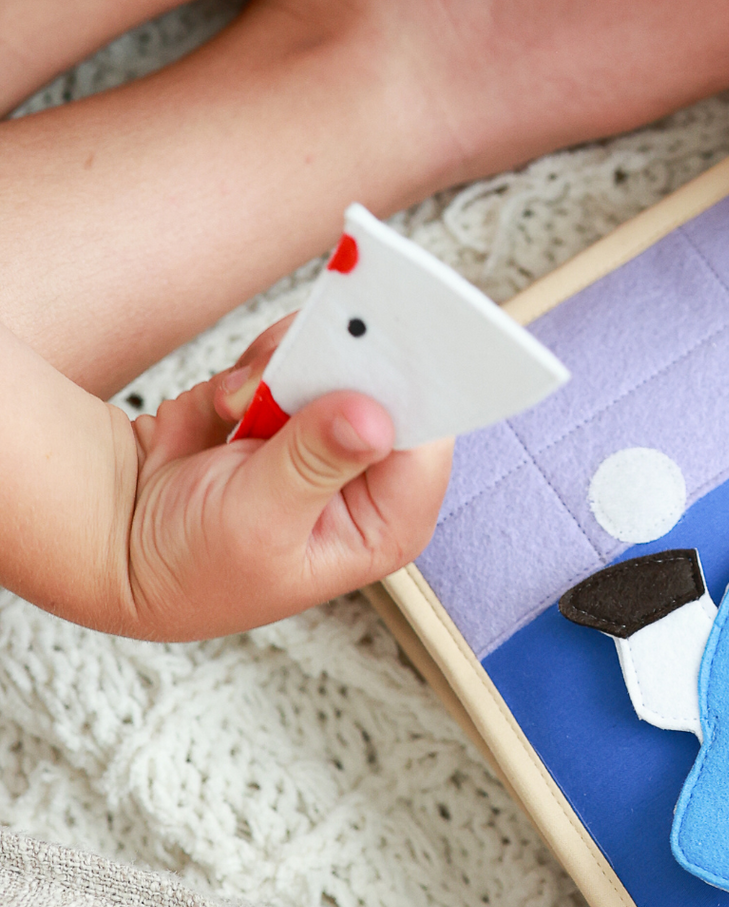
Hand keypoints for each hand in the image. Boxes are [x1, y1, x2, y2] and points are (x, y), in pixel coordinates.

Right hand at [113, 317, 450, 639]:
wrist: (120, 534)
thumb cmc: (189, 562)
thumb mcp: (254, 523)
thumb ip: (312, 464)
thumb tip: (373, 419)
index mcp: (388, 520)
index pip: (430, 439)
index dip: (412, 388)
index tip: (388, 343)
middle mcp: (374, 471)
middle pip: (392, 385)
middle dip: (340, 365)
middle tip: (299, 360)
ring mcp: (336, 428)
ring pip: (343, 356)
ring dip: (287, 365)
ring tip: (241, 402)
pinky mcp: (297, 399)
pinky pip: (301, 348)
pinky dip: (260, 363)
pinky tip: (227, 403)